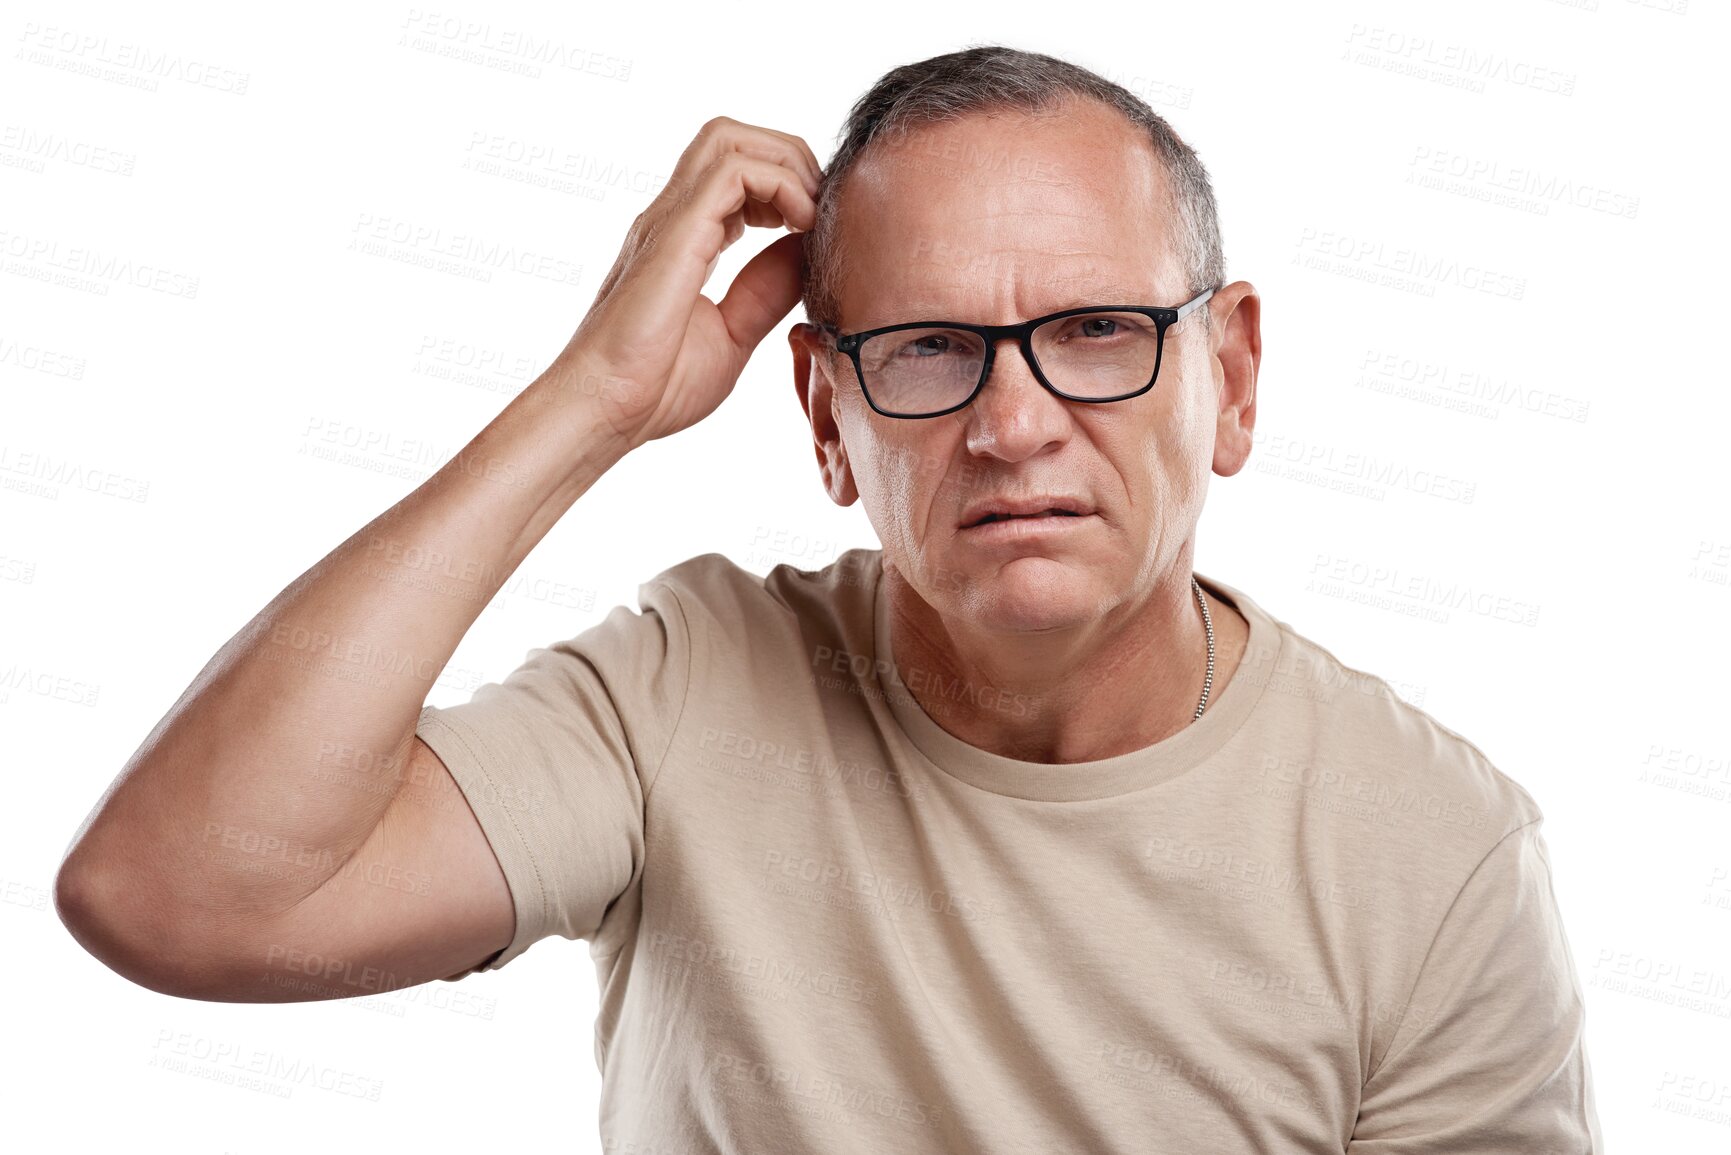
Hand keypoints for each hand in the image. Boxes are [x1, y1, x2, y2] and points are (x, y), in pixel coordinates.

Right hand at [551, 116, 821, 449]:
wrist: (607, 411)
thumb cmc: (656, 389)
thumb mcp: (734, 334)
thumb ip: (767, 291)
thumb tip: (806, 252)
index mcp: (684, 239)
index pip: (734, 172)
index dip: (785, 186)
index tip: (812, 231)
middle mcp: (674, 218)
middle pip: (732, 137)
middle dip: (789, 159)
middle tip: (817, 213)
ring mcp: (671, 220)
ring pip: (730, 138)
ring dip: (786, 165)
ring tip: (809, 217)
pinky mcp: (677, 232)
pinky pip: (735, 170)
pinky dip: (781, 185)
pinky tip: (800, 230)